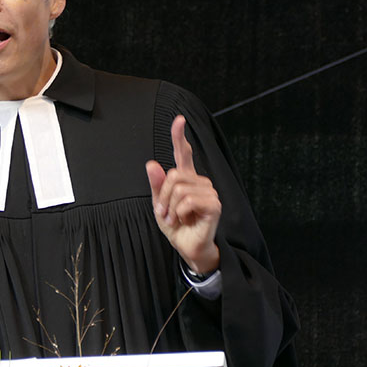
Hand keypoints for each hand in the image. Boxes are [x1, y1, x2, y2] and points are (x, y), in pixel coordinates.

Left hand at [145, 115, 220, 274]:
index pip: (183, 154)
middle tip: (165, 212)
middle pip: (173, 175)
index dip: (180, 136)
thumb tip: (151, 164)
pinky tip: (185, 220)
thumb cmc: (176, 226)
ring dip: (170, 207)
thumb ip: (156, 186)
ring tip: (176, 218)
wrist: (187, 247)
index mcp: (186, 179)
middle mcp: (199, 181)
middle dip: (162, 196)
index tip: (179, 120)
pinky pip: (188, 200)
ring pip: (179, 188)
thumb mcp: (159, 205)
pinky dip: (179, 212)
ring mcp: (209, 191)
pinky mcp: (214, 204)